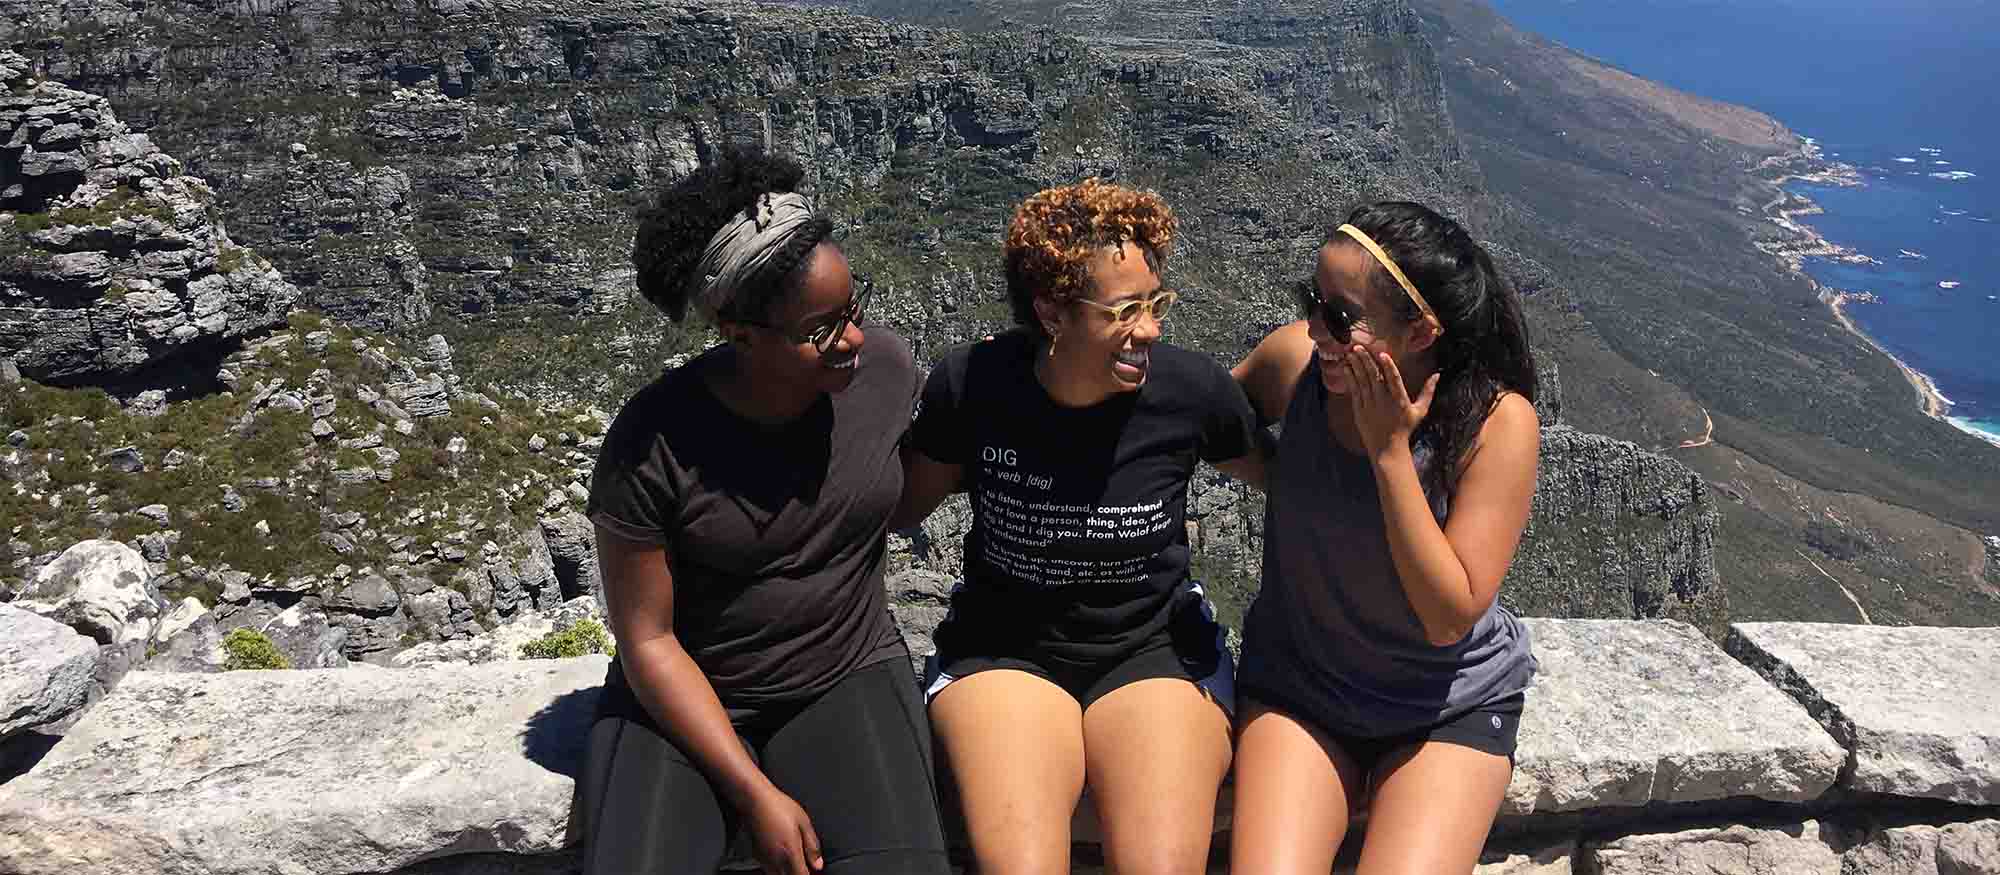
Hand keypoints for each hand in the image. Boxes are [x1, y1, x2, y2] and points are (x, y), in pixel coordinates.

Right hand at [745, 785, 822, 874]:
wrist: (755, 800)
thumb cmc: (779, 807)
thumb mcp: (804, 822)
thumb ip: (812, 846)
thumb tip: (818, 864)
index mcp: (790, 852)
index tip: (811, 871)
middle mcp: (776, 859)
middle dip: (797, 874)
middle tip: (803, 865)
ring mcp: (765, 859)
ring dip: (786, 873)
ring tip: (793, 862)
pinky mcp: (757, 856)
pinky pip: (768, 870)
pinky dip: (776, 869)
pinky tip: (781, 858)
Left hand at [1341, 345, 1437, 460]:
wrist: (1387, 448)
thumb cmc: (1405, 428)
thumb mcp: (1420, 410)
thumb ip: (1428, 391)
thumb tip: (1437, 375)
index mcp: (1399, 399)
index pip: (1393, 379)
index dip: (1388, 366)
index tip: (1382, 354)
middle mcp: (1383, 401)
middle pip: (1373, 376)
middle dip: (1365, 360)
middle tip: (1358, 346)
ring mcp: (1369, 405)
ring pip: (1362, 381)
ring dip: (1356, 365)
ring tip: (1350, 353)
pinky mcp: (1359, 410)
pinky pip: (1354, 391)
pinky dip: (1350, 378)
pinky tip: (1346, 368)